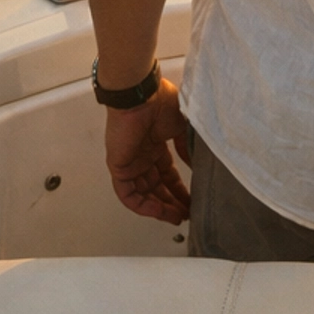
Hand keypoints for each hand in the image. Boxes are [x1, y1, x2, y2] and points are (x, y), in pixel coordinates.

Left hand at [103, 82, 190, 223]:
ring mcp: (130, 162)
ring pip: (143, 194)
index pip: (167, 174)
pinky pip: (128, 194)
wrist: (142, 95)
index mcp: (155, 144)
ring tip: (176, 217)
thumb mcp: (182, 126)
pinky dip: (142, 206)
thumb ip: (187, 148)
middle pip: (156, 187)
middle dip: (171, 202)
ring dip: (159, 208)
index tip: (191, 201)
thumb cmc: (162, 101)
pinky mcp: (119, 167)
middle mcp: (142, 155)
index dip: (179, 189)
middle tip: (185, 214)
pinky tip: (159, 212)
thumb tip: (194, 166)